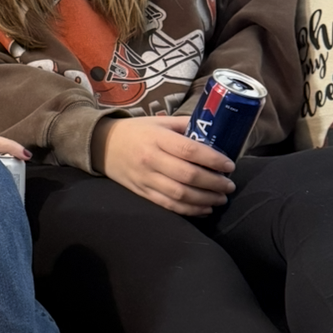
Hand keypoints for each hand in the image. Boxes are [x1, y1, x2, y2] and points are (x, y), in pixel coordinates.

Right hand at [99, 114, 235, 216]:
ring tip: (221, 198)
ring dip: (205, 200)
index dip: (213, 160)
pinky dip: (189, 210)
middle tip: (229, 185)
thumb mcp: (159, 122)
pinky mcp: (142, 193)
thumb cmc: (136, 131)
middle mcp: (151, 160)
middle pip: (188, 175)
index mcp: (157, 138)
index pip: (189, 150)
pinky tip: (204, 209)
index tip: (229, 165)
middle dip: (214, 183)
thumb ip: (185, 126)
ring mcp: (146, 179)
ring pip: (180, 195)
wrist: (102, 146)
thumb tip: (215, 132)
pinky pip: (169, 206)